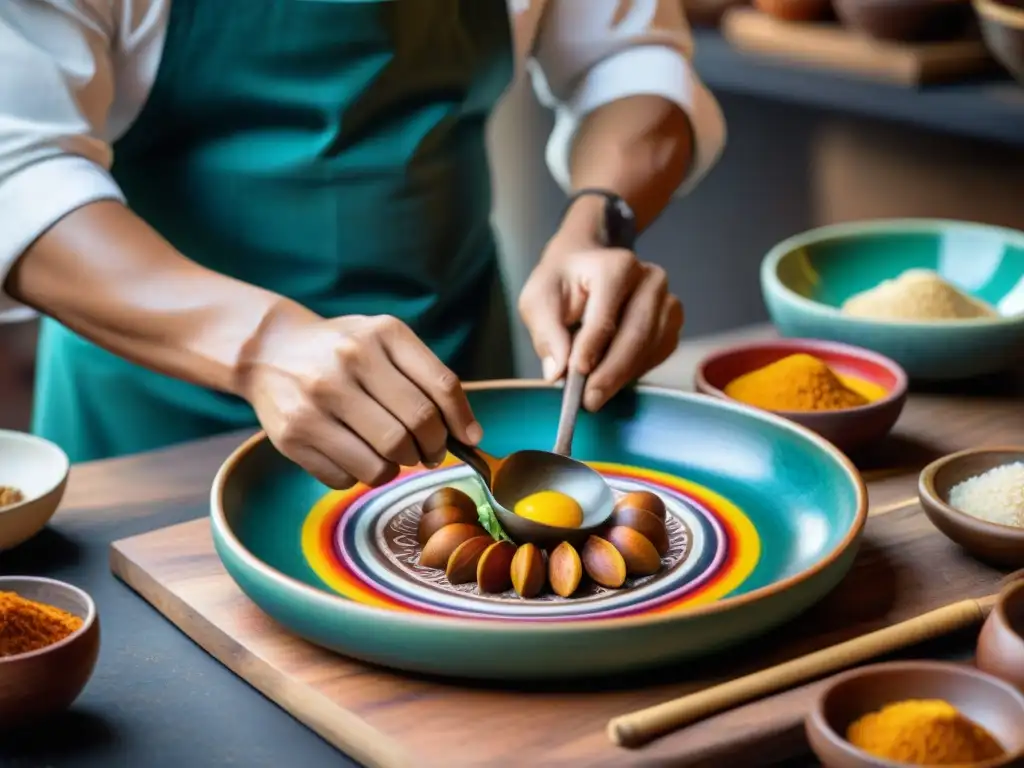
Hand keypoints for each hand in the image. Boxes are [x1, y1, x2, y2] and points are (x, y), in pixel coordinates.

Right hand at [238, 309, 481, 489]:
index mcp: (382, 334)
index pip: (441, 387)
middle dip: (431, 449)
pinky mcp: (292, 436)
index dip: (460, 421)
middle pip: (415, 428)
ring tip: (393, 456)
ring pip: (383, 462)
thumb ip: (429, 378)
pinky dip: (361, 476)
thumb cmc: (342, 350)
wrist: (268, 350)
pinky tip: (356, 456)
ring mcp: (317, 400)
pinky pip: (347, 478)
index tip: (466, 439)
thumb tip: (471, 436)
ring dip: (397, 468)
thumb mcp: (385, 341)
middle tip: (427, 452)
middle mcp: (348, 362)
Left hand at [518, 234, 682, 410]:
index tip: (576, 373)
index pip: (606, 313)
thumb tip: (557, 372)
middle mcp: (650, 279)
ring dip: (622, 376)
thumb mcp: (538, 300)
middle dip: (611, 372)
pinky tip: (612, 376)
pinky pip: (658, 354)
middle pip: (636, 334)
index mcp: (616, 266)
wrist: (586, 265)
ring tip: (594, 393)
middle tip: (589, 400)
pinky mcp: (672, 322)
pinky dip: (635, 371)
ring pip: (650, 348)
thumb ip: (545, 332)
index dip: (592, 347)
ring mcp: (667, 300)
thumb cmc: (562, 282)